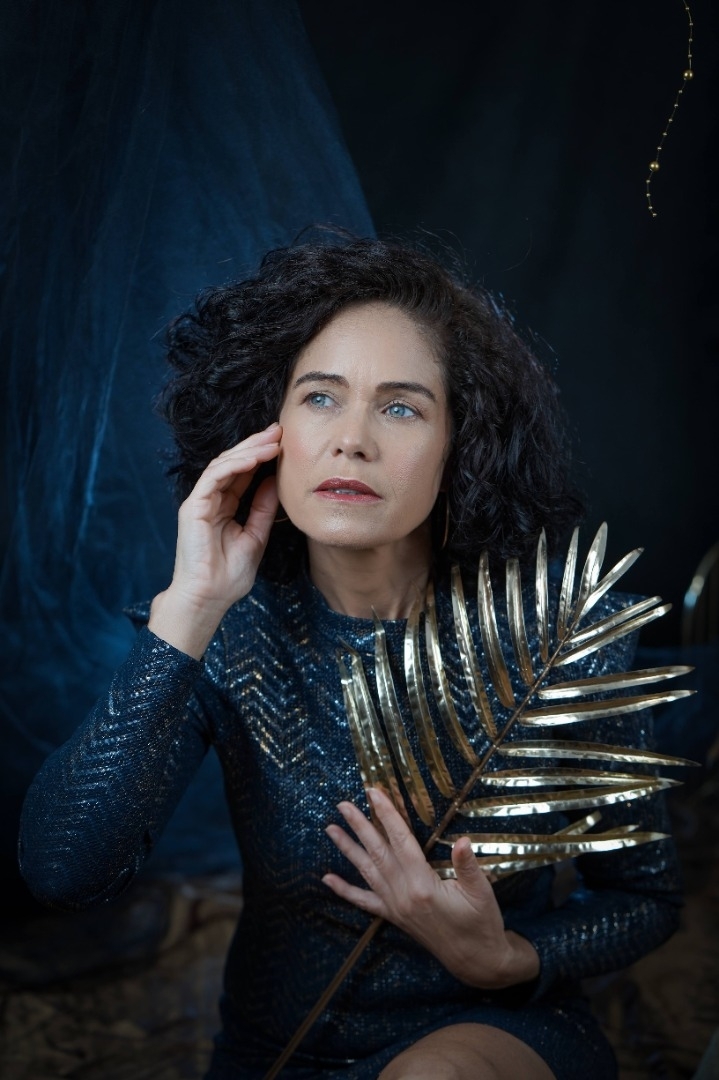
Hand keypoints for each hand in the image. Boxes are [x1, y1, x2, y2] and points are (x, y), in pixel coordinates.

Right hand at [149, 424, 281, 656]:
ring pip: (224, 464)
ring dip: (249, 450)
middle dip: (256, 445)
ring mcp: (200, 501)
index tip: (283, 443)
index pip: (243, 474)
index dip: (261, 457)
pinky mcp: (194, 506)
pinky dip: (236, 464)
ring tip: (273, 440)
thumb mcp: (256, 536)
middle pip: (234, 463)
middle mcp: (211, 500)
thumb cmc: (229, 576)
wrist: (208, 598)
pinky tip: (256, 457)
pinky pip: (215, 476)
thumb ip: (263, 508)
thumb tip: (275, 481)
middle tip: (279, 430)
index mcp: (225, 508)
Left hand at [322, 787, 539, 989]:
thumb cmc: (482, 924)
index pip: (400, 840)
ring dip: (348, 849)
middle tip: (343, 804)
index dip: (387, 814)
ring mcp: (395, 907)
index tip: (374, 793)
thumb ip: (468, 866)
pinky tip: (327, 880)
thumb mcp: (481, 893)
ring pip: (367, 871)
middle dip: (359, 825)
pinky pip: (365, 902)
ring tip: (330, 829)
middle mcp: (403, 894)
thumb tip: (462, 841)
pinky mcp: (394, 917)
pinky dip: (345, 890)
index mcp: (423, 885)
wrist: (476, 961)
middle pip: (377, 852)